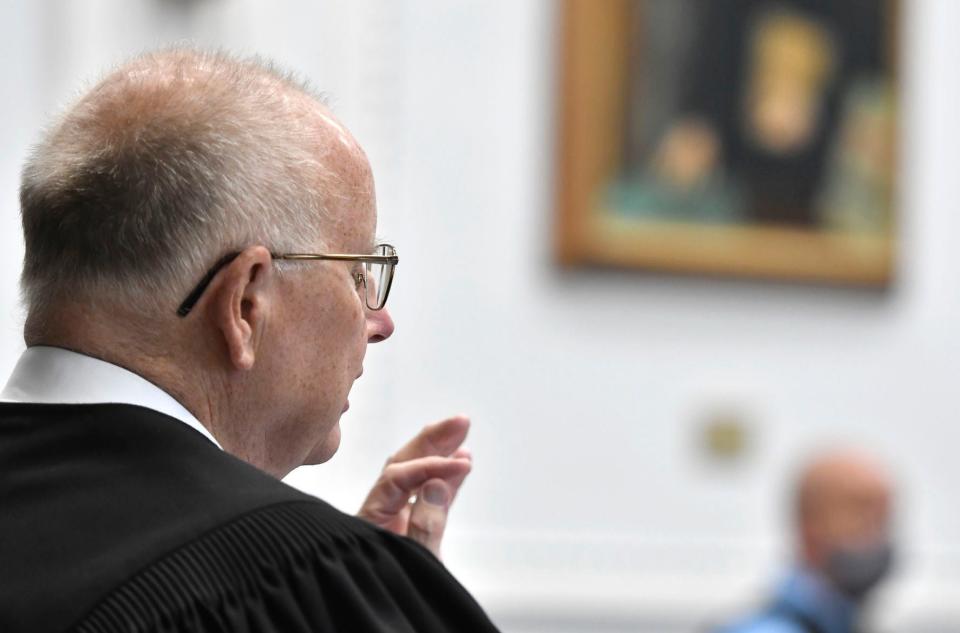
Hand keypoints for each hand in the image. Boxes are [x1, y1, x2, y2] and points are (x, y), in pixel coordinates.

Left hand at [357, 415, 471, 558]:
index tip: (462, 463)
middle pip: (402, 466)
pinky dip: (446, 479)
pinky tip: (462, 463)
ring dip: (440, 454)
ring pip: (416, 479)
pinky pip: (429, 498)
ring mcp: (395, 525)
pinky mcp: (412, 534)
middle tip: (460, 422)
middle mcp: (380, 517)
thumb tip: (436, 483)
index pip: (397, 478)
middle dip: (431, 442)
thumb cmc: (397, 607)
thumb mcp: (413, 564)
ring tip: (462, 433)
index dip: (431, 465)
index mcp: (370, 523)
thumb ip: (425, 526)